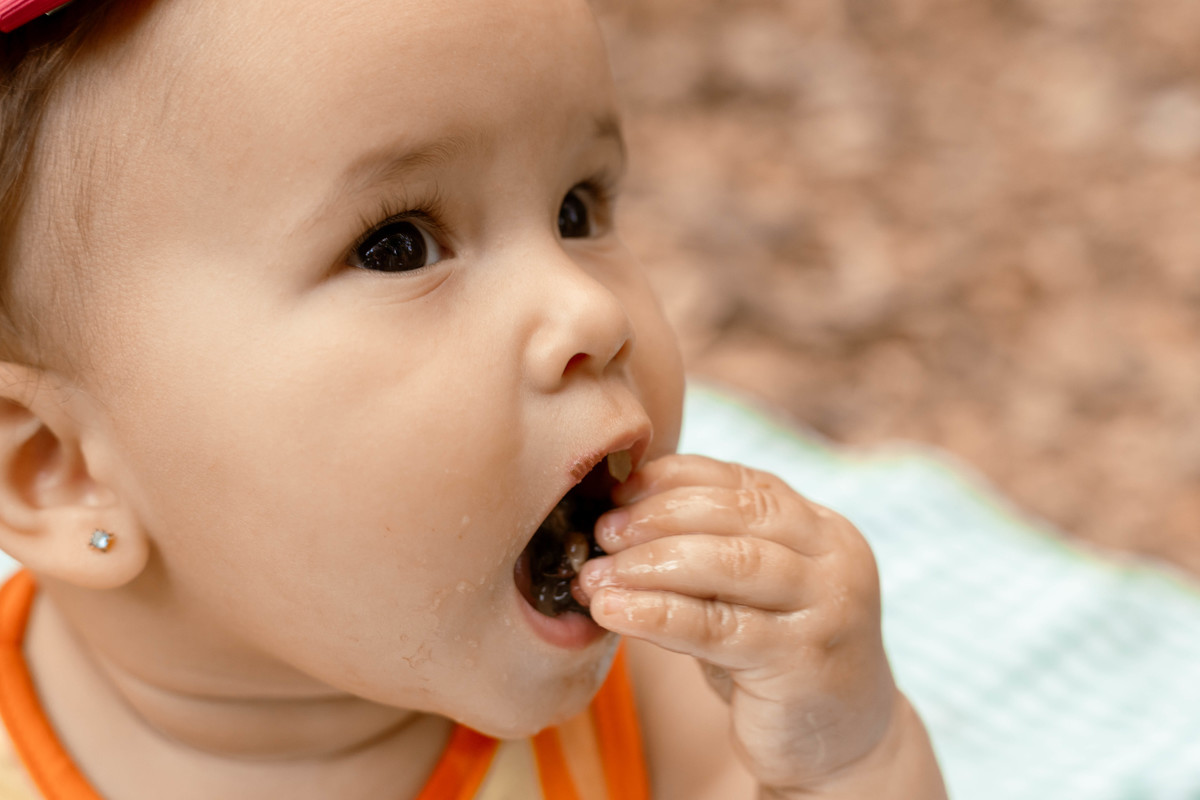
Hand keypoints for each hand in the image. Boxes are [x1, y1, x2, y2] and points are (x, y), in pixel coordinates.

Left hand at [576, 454, 931, 794]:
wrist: (840, 744)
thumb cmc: (776, 658)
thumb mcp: (749, 594)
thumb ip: (706, 551)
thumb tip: (615, 517)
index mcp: (820, 527)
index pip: (740, 481)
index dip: (672, 480)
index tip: (616, 493)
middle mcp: (834, 557)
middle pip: (735, 513)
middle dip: (656, 518)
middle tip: (602, 533)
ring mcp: (827, 607)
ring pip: (729, 563)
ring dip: (650, 564)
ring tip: (597, 576)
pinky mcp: (803, 660)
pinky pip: (717, 628)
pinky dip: (656, 614)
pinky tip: (614, 612)